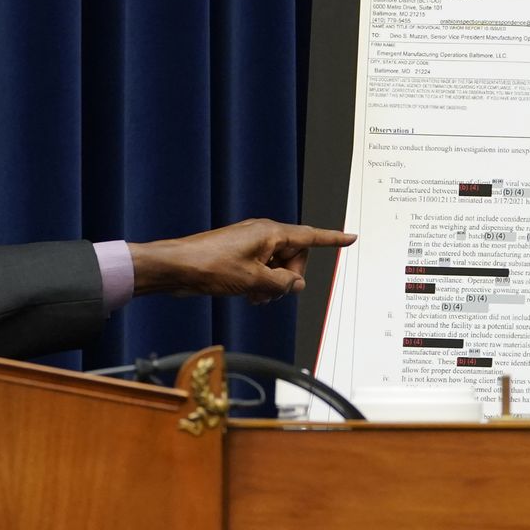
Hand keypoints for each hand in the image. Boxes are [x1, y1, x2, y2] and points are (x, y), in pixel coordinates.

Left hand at [128, 219, 356, 303]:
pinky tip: (249, 295)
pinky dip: (262, 283)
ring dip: (273, 284)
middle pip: (295, 257)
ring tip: (256, 297)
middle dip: (290, 277)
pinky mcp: (240, 255)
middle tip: (272, 292)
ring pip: (278, 266)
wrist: (178, 267)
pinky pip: (263, 269)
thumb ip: (283, 284)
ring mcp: (251, 244)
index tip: (351, 238)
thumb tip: (296, 284)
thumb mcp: (255, 281)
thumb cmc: (211, 266)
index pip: (310, 236)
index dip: (332, 239)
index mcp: (270, 233)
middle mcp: (263, 234)